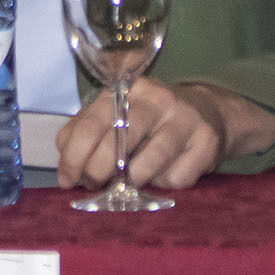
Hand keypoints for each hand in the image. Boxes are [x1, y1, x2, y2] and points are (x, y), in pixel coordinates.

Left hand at [54, 78, 274, 190]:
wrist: (209, 114)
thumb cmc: (150, 121)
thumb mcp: (116, 116)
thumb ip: (85, 132)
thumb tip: (65, 162)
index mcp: (127, 90)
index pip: (92, 121)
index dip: (75, 155)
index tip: (67, 179)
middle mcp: (157, 98)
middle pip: (120, 138)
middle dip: (99, 169)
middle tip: (95, 184)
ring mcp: (185, 118)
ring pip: (151, 160)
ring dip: (134, 180)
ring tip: (130, 184)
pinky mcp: (207, 141)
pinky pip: (178, 176)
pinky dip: (165, 184)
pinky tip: (164, 175)